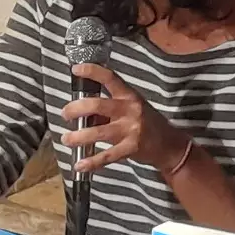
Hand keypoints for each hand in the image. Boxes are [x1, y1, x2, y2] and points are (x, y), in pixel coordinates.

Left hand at [59, 63, 190, 172]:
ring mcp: (131, 130)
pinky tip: (79, 164)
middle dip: (76, 109)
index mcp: (129, 96)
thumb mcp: (131, 108)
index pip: (110, 78)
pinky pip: (107, 156)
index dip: (92, 71)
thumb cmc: (147, 122)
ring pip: (98, 132)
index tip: (76, 69)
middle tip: (65, 114)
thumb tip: (82, 111)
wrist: (169, 145)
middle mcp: (130, 110)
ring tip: (67, 139)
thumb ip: (109, 108)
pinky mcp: (131, 148)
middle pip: (97, 105)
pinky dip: (91, 162)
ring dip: (78, 136)